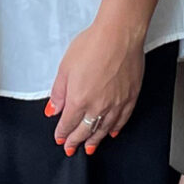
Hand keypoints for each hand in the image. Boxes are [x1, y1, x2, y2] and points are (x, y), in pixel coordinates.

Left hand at [48, 19, 145, 155]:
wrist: (119, 35)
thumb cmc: (92, 45)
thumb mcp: (65, 67)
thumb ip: (58, 92)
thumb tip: (53, 110)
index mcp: (78, 100)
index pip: (68, 123)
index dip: (62, 133)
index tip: (59, 138)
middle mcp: (98, 107)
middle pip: (85, 131)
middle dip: (76, 141)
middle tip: (71, 148)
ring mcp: (116, 104)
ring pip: (103, 129)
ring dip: (95, 140)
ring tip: (90, 148)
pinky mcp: (130, 98)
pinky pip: (122, 120)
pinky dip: (115, 129)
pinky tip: (112, 133)